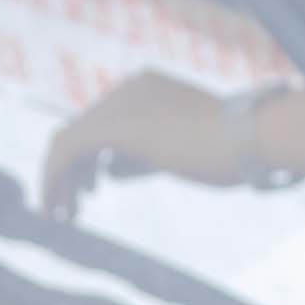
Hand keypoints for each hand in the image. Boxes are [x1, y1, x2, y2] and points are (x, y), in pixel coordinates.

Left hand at [42, 67, 259, 221]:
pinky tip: (55, 207)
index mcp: (146, 88)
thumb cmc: (231, 150)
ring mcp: (121, 103)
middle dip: (67, 173)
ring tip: (60, 216)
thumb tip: (110, 171)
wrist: (252, 137)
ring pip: (67, 140)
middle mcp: (128, 89)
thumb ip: (141, 158)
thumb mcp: (177, 153)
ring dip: (57, 180)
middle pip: (81, 130)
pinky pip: (66, 150)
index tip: (87, 192)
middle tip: (66, 211)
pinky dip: (53, 178)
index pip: (101, 122)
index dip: (86, 160)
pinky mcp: (116, 125)